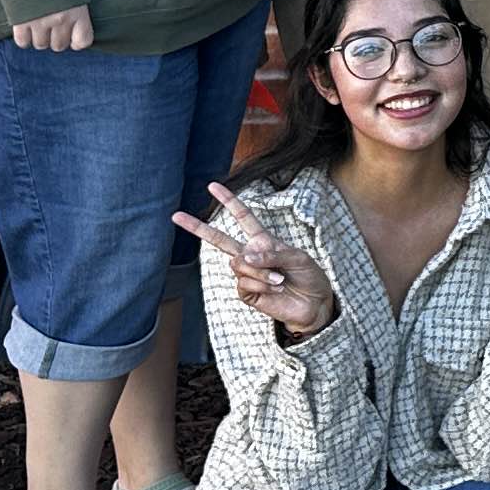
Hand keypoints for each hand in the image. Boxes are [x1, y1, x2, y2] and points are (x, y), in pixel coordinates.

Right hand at [11, 3, 94, 51]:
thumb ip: (75, 7)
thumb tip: (73, 24)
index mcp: (78, 11)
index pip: (83, 41)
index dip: (76, 42)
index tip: (72, 39)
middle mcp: (61, 20)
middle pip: (59, 45)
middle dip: (56, 39)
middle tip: (51, 28)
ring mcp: (40, 22)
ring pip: (41, 45)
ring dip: (39, 38)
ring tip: (37, 26)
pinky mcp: (21, 22)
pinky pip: (23, 42)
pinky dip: (24, 39)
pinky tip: (25, 30)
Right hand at [171, 181, 338, 340]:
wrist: (314, 304)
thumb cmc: (309, 276)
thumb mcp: (298, 258)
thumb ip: (272, 254)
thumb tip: (243, 257)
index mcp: (263, 240)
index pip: (242, 217)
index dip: (229, 201)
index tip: (213, 186)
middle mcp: (250, 255)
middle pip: (218, 239)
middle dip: (197, 227)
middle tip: (175, 215)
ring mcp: (246, 274)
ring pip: (238, 265)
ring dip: (261, 273)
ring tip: (280, 280)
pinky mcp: (246, 293)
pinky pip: (243, 284)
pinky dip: (261, 285)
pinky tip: (274, 290)